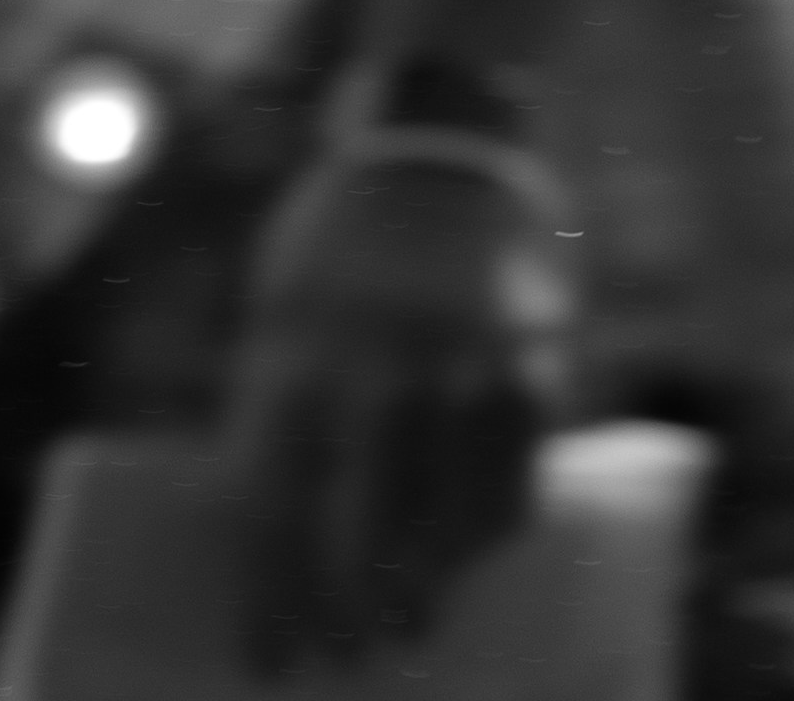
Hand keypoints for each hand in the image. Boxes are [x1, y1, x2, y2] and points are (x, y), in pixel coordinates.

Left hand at [227, 143, 576, 677]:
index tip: (271, 660)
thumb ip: (275, 407)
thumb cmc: (337, 241)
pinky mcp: (530, 365)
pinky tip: (470, 550)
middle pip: (364, 525)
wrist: (438, 144)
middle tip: (348, 658)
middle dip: (355, 607)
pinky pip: (515, 477)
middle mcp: (379, 369)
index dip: (274, 594)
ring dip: (430, 581)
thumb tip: (263, 532)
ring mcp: (462, 370)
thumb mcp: (280, 309)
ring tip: (411, 627)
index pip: (275, 504)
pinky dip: (492, 525)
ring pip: (449, 515)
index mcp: (298, 352)